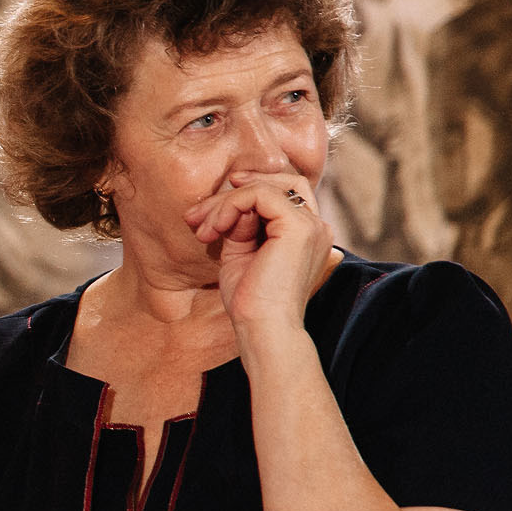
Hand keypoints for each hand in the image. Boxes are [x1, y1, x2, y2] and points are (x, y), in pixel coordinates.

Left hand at [185, 173, 333, 339]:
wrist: (262, 328)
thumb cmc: (250, 301)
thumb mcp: (241, 254)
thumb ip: (241, 225)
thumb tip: (233, 203)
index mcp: (305, 234)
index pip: (281, 193)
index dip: (243, 193)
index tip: (206, 213)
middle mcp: (315, 226)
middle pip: (278, 182)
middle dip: (231, 193)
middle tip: (196, 216)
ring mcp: (311, 225)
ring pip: (266, 186)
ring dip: (225, 202)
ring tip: (203, 230)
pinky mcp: (299, 227)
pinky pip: (260, 194)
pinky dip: (231, 205)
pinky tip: (215, 229)